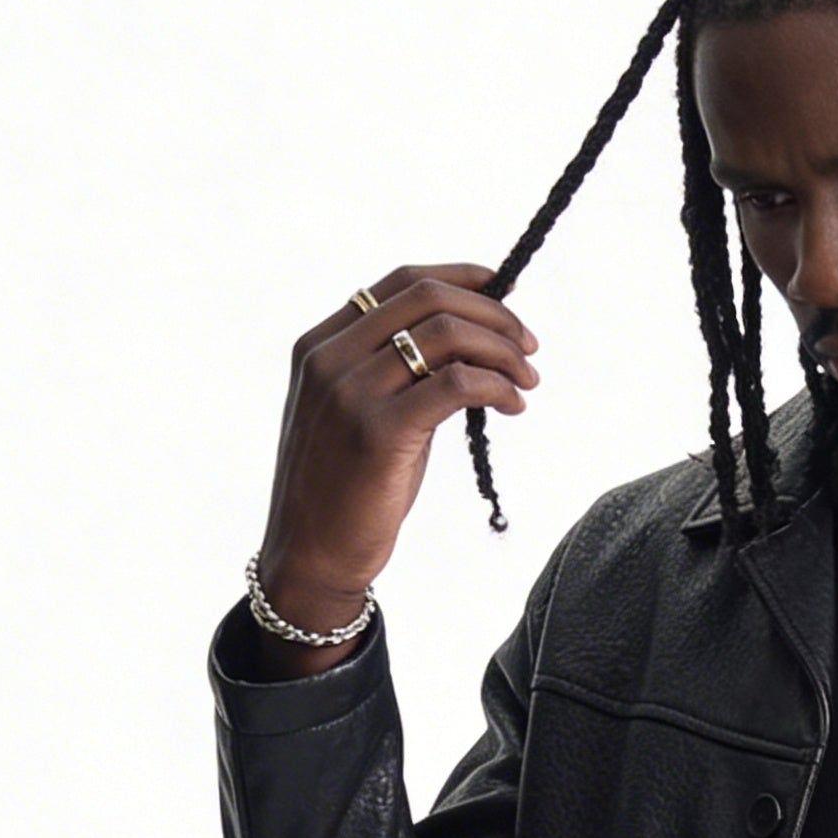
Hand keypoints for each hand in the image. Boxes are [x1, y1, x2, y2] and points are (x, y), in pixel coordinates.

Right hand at [253, 265, 540, 635]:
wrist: (309, 559)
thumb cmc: (344, 493)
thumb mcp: (361, 415)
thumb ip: (396, 374)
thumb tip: (468, 346)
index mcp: (320, 345)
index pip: (401, 282)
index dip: (461, 279)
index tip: (502, 291)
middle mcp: (330, 358)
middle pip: (429, 299)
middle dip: (492, 313)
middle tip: (528, 343)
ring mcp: (350, 392)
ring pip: (446, 335)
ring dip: (502, 350)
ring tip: (528, 378)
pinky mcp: (378, 431)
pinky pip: (455, 384)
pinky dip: (496, 386)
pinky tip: (513, 404)